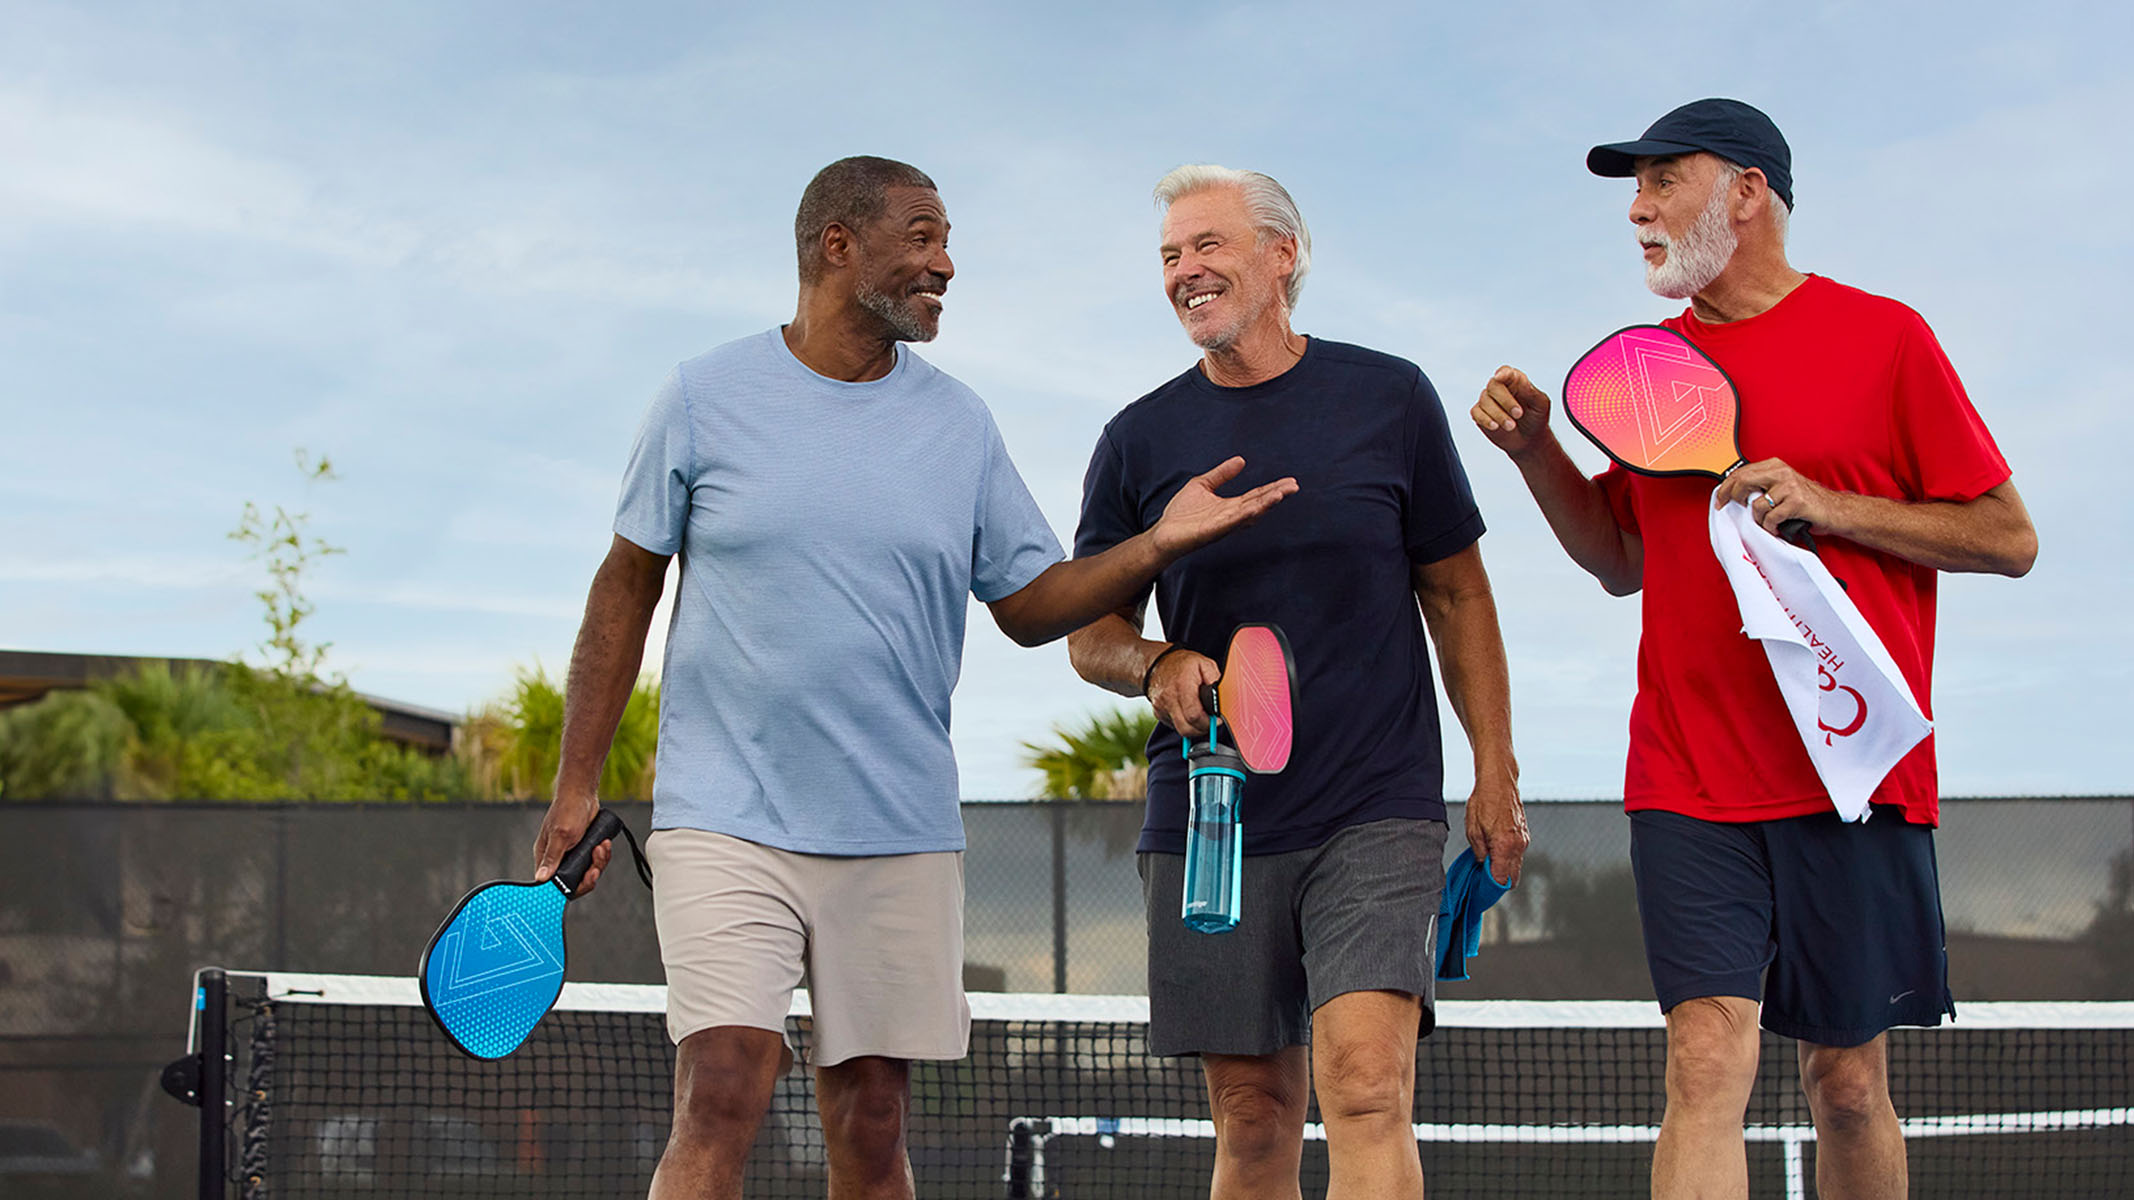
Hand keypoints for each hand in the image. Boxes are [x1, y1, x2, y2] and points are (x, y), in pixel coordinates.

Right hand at [533, 789, 611, 894]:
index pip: (554, 884)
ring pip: (588, 871)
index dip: (570, 888)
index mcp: (546, 857)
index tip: (583, 881)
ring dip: (599, 862)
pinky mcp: (584, 849)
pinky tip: (604, 844)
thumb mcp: (561, 835)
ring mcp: (572, 854)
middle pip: (575, 881)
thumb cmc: (567, 809)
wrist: (582, 794)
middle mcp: (558, 858)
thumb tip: (540, 878)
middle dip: (589, 874)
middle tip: (595, 866)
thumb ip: (552, 857)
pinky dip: (602, 854)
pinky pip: (595, 861)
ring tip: (601, 847)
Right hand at [1145, 645, 1220, 739]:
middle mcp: (1169, 699)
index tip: (1217, 720)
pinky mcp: (1158, 713)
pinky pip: (1174, 726)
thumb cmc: (1182, 663)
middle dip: (1202, 729)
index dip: (1209, 722)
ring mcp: (1162, 708)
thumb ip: (1215, 680)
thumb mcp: (1204, 663)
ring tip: (1201, 718)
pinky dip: (1184, 724)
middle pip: (1186, 728)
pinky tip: (1188, 713)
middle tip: (1210, 722)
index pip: (1194, 715)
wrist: (1157, 663)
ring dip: (1193, 728)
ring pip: (1180, 730)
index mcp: (1182, 686)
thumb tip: (1222, 696)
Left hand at [1148, 457, 1298, 557]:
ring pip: (1249, 514)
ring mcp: (1223, 524)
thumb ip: (1221, 474)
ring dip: (1265, 504)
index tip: (1290, 481)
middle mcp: (1231, 516)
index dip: (1273, 488)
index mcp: (1231, 506)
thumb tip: (1241, 460)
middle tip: (1294, 486)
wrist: (1163, 533)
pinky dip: (1244, 515)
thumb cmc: (1181, 513)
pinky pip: (1231, 523)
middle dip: (1276, 495)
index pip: (1257, 495)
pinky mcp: (1212, 531)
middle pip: (1259, 504)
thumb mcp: (1203, 485)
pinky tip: (1255, 507)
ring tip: (1280, 494)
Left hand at [1464, 772, 1528, 885]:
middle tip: (1483, 877)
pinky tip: (1494, 850)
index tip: (1481, 886)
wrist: (1498, 781)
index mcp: (1505, 845)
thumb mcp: (1472, 830)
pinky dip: (1507, 857)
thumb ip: (1479, 853)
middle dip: (1498, 880)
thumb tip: (1482, 866)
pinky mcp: (1524, 834)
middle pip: (1513, 877)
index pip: (1503, 880)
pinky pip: (1517, 854)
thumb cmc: (1485, 800)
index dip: (1492, 887)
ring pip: (1516, 865)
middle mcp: (1518, 845)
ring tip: (1486, 861)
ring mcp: (1523, 840)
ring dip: (1502, 868)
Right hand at [1472, 367, 1554, 458]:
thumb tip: (1519, 379)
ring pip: (1485, 401)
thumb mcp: (1540, 404)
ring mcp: (1487, 401)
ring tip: (1512, 426)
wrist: (1529, 440)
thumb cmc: (1536, 418)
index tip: (1500, 377)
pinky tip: (1495, 426)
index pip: (1505, 371)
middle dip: (1506, 401)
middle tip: (1519, 414)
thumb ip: (1530, 391)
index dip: (1502, 373)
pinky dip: (1485, 420)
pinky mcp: (1479, 414)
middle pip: (1493, 386)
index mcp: (1514, 381)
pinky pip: (1476, 413)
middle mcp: (1498, 388)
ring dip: (1499, 415)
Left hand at [1713, 458, 1845, 538]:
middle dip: (1732, 498)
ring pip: (1757, 505)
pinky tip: (1777, 528)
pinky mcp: (1796, 502)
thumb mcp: (1781, 487)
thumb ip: (1761, 486)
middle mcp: (1781, 473)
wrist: (1835, 510)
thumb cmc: (1806, 502)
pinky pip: (1771, 518)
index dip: (1726, 487)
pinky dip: (1770, 527)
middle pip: (1743, 481)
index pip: (1741, 472)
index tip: (1720, 500)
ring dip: (1758, 520)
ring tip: (1767, 524)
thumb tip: (1733, 495)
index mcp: (1775, 466)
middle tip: (1731, 509)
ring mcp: (1789, 486)